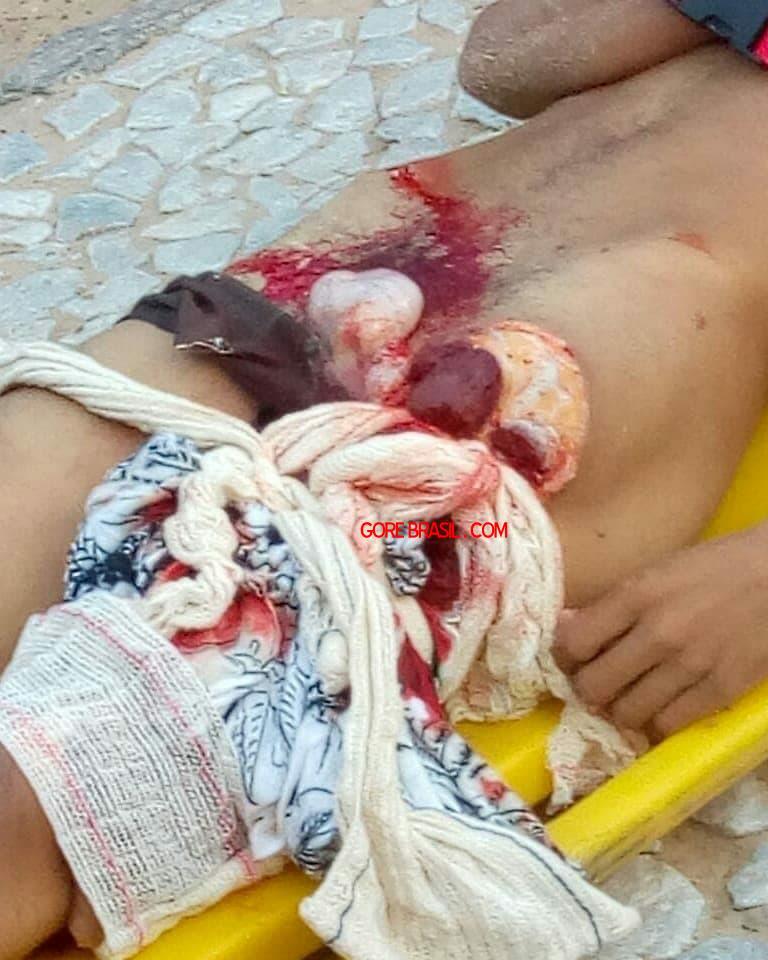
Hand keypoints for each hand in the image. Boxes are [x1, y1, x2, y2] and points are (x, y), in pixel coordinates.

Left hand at [553, 525, 767, 740]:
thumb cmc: (718, 565)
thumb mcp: (657, 570)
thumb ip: (614, 602)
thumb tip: (566, 628)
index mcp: (637, 594)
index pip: (574, 644)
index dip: (564, 659)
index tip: (571, 661)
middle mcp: (658, 632)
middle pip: (594, 686)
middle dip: (588, 690)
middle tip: (597, 686)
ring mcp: (691, 664)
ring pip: (628, 713)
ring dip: (620, 711)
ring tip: (628, 699)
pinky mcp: (722, 689)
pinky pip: (670, 723)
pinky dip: (657, 722)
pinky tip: (660, 709)